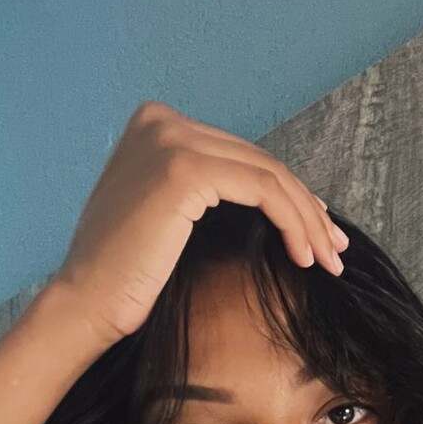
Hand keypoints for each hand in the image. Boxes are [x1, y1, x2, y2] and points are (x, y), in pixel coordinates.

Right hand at [50, 99, 348, 351]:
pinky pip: (263, 190)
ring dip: (307, 219)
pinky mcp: (185, 169)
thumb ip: (204, 192)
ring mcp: (171, 140)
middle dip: (306, 207)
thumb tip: (270, 195)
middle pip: (258, 161)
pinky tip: (304, 255)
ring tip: (328, 260)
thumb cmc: (126, 275)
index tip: (318, 231)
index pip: (241, 156)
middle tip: (335, 249)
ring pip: (268, 174)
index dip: (288, 193)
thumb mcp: (167, 217)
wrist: (87, 303)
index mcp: (155, 124)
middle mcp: (161, 120)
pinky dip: (292, 222)